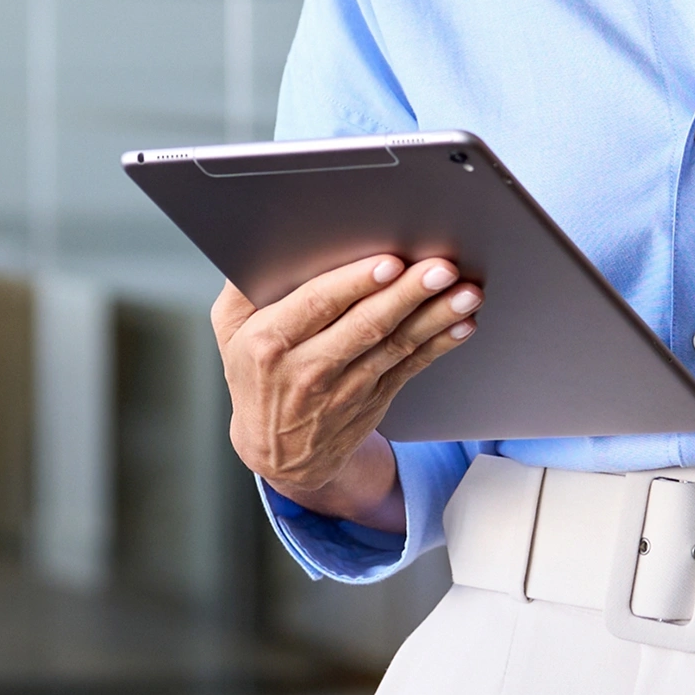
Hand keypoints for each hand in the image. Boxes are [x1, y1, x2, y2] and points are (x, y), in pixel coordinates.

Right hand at [210, 253, 481, 531]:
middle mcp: (308, 368)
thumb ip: (241, 289)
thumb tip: (260, 241)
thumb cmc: (254, 375)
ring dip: (435, 318)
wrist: (276, 452)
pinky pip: (411, 367)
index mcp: (270, 342)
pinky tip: (462, 324)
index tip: (388, 263)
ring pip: (396, 346)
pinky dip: (440, 345)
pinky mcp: (374, 399)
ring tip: (465, 292)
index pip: (316, 306)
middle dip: (407, 294)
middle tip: (440, 269)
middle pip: (365, 325)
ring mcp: (345, 388)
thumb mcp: (229, 332)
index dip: (355, 284)